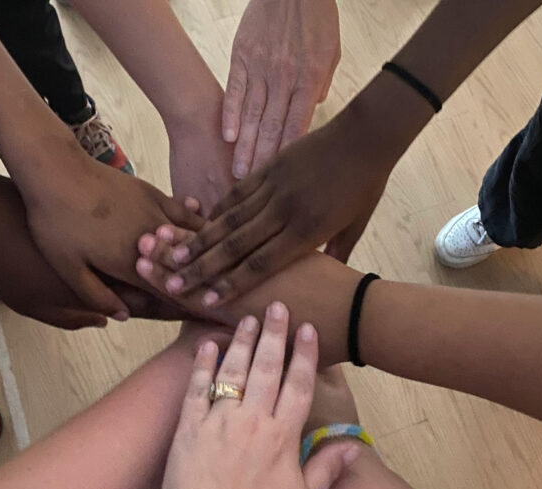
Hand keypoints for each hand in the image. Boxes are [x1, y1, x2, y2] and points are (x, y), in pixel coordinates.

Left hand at [19, 147, 203, 319]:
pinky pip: (185, 213)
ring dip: (205, 255)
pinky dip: (198, 223)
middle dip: (201, 281)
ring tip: (220, 267)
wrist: (56, 171)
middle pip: (183, 267)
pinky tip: (210, 229)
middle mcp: (151, 241)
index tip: (202, 314)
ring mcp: (155, 215)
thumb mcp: (67, 266)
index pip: (165, 291)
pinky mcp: (154, 194)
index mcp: (129, 263)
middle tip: (219, 293)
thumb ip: (97, 295)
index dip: (184, 304)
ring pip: (190, 240)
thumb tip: (124, 316)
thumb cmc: (55, 221)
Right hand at [158, 109, 389, 305]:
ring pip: (229, 219)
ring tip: (174, 256)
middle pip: (236, 245)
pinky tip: (200, 224)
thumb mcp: (356, 226)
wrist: (367, 135)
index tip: (208, 300)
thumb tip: (328, 277)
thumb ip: (337, 253)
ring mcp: (274, 187)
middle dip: (203, 268)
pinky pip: (237, 193)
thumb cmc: (366, 184)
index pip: (262, 264)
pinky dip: (217, 210)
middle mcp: (285, 212)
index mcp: (308, 231)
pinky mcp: (269, 167)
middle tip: (174, 284)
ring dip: (199, 241)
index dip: (232, 284)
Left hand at [161, 302, 359, 488]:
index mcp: (281, 436)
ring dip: (241, 341)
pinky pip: (196, 388)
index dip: (305, 354)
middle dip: (273, 334)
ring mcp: (218, 421)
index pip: (298, 385)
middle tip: (277, 306)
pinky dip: (201, 364)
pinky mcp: (189, 427)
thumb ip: (326, 467)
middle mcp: (252, 421)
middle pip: (266, 368)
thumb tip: (355, 447)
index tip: (308, 328)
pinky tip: (207, 344)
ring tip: (247, 317)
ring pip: (233, 371)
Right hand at [224, 0, 340, 176]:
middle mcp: (284, 79)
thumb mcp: (331, 53)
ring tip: (237, 172)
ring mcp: (260, 68)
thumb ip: (321, 85)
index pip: (297, 127)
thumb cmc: (316, 19)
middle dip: (262, 161)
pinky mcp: (241, 57)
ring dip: (244, 147)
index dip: (287, 156)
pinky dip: (230, 115)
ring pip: (251, 115)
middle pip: (271, 128)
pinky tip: (226, 137)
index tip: (281, 179)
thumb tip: (312, 109)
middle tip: (254, 186)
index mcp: (308, 80)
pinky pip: (234, 91)